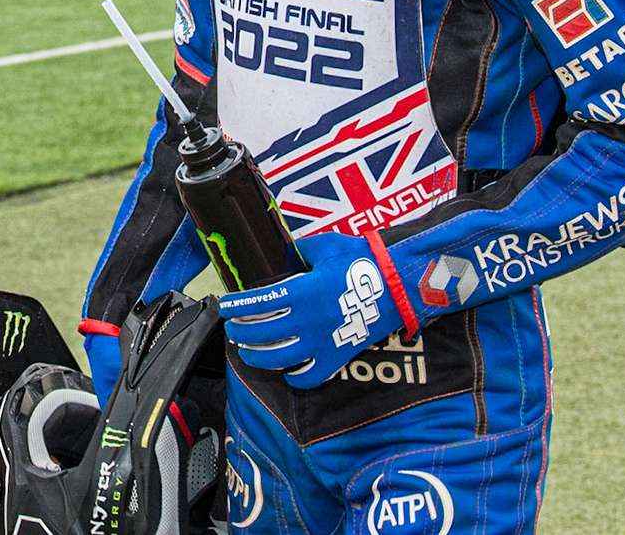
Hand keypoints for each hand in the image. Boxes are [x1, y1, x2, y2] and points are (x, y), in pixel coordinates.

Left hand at [217, 232, 400, 389]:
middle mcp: (308, 320)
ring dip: (255, 356)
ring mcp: (321, 343)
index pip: (257, 303)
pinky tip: (285, 369)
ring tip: (246, 350)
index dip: (236, 306)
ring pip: (277, 359)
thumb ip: (299, 250)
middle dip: (239, 332)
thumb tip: (285, 254)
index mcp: (302, 291)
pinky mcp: (336, 359)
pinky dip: (292, 376)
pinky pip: (308, 377)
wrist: (399, 286)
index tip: (225, 306)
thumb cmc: (363, 262)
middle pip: (260, 334)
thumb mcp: (325, 246)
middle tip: (232, 328)